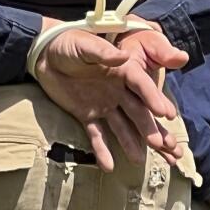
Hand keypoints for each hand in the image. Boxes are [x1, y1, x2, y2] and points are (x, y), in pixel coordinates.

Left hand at [32, 19, 187, 171]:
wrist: (44, 55)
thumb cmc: (67, 43)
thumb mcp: (84, 44)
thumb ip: (103, 52)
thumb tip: (124, 55)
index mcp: (121, 70)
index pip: (140, 85)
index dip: (153, 97)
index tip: (165, 113)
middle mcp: (117, 90)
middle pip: (137, 111)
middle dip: (149, 127)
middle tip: (161, 144)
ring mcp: (104, 105)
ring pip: (122, 127)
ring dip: (131, 142)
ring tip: (139, 160)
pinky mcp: (87, 116)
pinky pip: (97, 135)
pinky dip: (102, 150)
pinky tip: (109, 166)